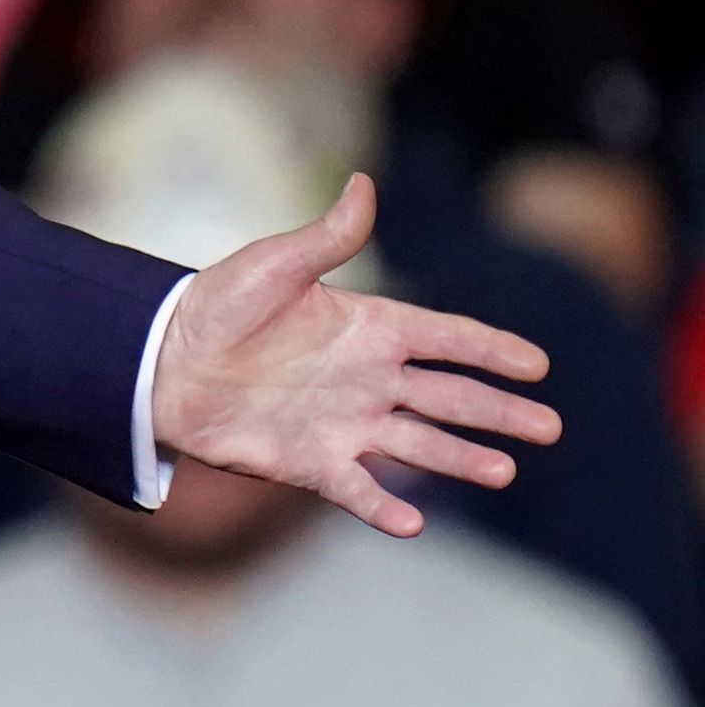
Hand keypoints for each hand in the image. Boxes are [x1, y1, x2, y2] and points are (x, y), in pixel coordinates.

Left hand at [148, 173, 556, 536]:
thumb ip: (328, 236)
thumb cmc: (213, 306)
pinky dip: (382, 507)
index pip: (445, 338)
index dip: (491, 350)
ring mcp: (342, 422)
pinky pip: (356, 488)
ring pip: (418, 445)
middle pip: (448, 397)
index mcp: (367, 327)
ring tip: (504, 471)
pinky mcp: (308, 460)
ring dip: (459, 459)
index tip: (538, 364)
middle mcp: (366, 378)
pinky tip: (413, 524)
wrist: (156, 361)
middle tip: (550, 427)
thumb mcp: (274, 266)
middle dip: (499, 412)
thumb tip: (362, 182)